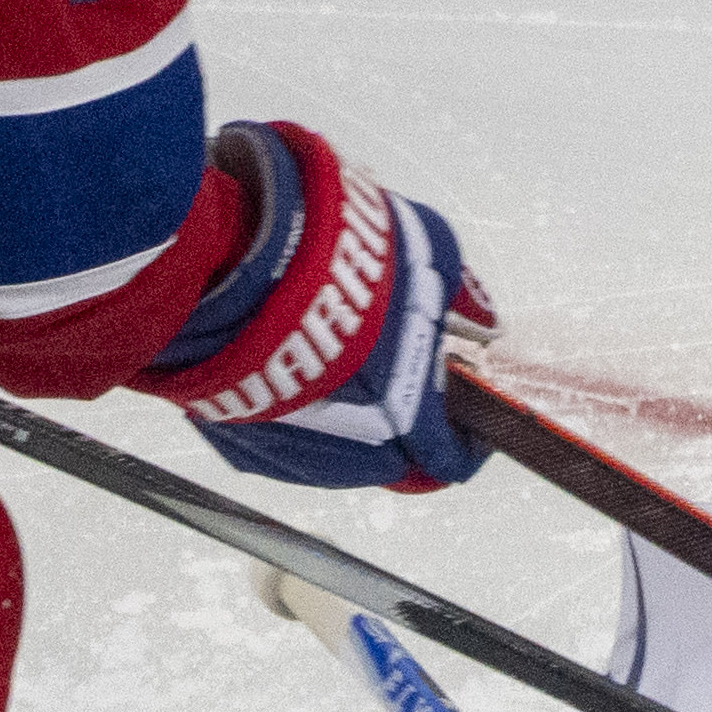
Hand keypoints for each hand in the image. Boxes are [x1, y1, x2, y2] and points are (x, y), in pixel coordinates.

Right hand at [145, 119, 498, 490]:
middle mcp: (351, 452)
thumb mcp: (428, 252)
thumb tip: (481, 318)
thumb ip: (461, 298)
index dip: (463, 440)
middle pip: (390, 459)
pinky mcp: (235, 439)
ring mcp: (287, 451)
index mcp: (408, 416)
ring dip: (343, 417)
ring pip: (331, 454)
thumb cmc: (335, 258)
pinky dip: (290, 408)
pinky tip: (283, 358)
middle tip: (394, 371)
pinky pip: (278, 436)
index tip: (465, 419)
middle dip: (400, 422)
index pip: (449, 459)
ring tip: (332, 355)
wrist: (231, 259)